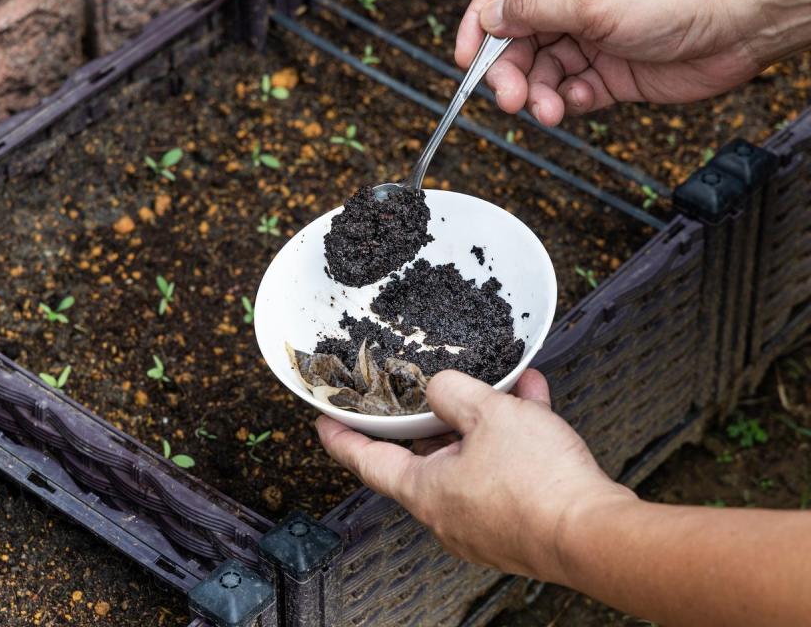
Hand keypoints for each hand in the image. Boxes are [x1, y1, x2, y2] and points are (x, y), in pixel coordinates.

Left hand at [316, 369, 633, 580]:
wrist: (595, 534)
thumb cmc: (539, 484)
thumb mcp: (487, 413)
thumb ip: (453, 392)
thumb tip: (440, 387)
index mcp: (425, 490)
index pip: (367, 461)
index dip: (342, 437)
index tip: (324, 423)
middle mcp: (448, 512)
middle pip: (425, 457)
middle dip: (434, 418)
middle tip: (432, 391)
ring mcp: (482, 521)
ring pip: (472, 458)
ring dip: (484, 420)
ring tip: (503, 386)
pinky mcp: (517, 523)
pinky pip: (505, 470)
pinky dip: (514, 438)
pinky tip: (533, 402)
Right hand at [456, 0, 810, 125]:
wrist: (742, 23)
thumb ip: (533, 9)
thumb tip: (490, 17)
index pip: (502, 0)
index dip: (478, 28)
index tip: (464, 59)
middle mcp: (573, 8)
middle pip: (517, 44)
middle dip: (507, 73)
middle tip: (509, 96)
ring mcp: (592, 41)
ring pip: (542, 74)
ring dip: (537, 96)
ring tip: (546, 109)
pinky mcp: (611, 74)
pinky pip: (573, 94)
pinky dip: (569, 103)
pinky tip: (579, 103)